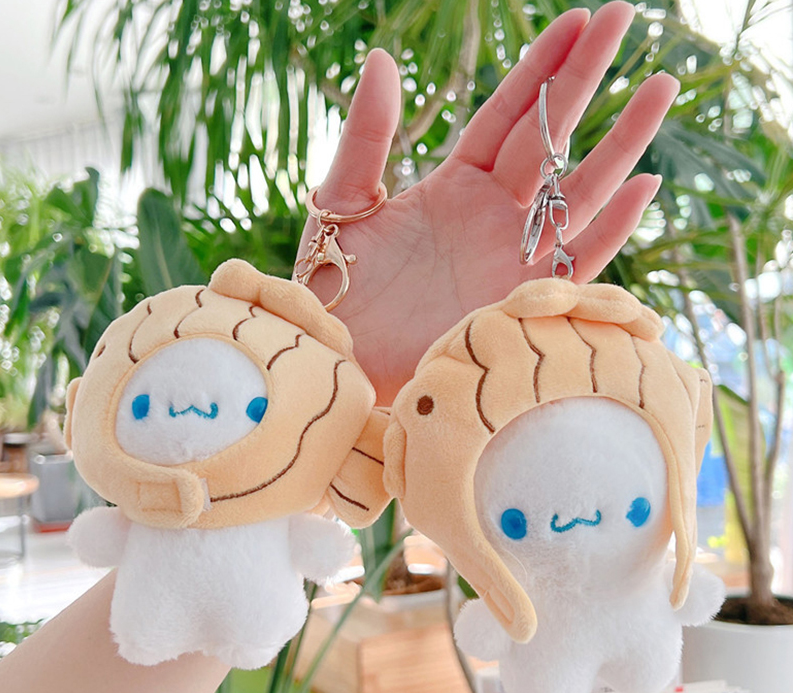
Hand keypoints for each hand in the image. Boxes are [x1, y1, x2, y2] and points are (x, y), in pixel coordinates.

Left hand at [298, 2, 677, 403]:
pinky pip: (576, 260)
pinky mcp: (520, 300)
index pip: (506, 116)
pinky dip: (612, 228)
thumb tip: (380, 59)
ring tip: (661, 87)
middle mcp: (492, 216)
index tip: (576, 20)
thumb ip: (366, 135)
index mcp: (453, 186)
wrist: (341, 355)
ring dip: (621, 141)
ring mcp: (511, 257)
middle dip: (587, 80)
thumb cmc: (335, 285)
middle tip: (623, 18)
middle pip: (551, 140)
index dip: (540, 68)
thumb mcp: (343, 201)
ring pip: (579, 192)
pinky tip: (643, 185)